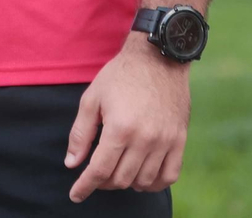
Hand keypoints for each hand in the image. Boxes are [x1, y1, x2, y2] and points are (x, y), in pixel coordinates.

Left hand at [64, 40, 189, 201]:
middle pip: (121, 179)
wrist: (158, 58)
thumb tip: (71, 163)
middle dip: (104, 182)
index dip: (85, 186)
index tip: (76, 195)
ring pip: (144, 181)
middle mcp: (145, 138)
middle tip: (96, 173)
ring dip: (127, 182)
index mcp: (120, 128)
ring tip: (117, 171)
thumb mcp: (92, 98)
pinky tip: (142, 176)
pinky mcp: (180, 139)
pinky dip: (155, 183)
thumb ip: (81, 133)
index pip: (100, 170)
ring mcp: (165, 141)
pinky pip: (170, 175)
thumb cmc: (121, 75)